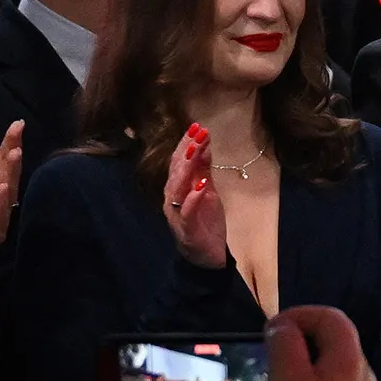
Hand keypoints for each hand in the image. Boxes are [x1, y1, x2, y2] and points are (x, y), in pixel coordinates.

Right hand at [163, 122, 228, 268]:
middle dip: (187, 150)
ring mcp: (176, 213)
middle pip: (176, 171)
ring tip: (197, 151)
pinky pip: (186, 211)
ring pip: (177, 188)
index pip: (178, 162)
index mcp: (177, 188)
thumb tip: (204, 146)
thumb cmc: (205, 221)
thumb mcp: (208, 192)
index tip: (197, 126)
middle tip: (198, 133)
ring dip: (187, 168)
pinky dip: (192, 198)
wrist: (206, 255)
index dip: (186, 143)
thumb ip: (204, 171)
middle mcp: (172, 198)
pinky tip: (200, 186)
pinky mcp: (185, 228)